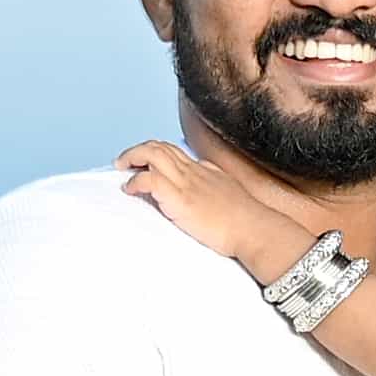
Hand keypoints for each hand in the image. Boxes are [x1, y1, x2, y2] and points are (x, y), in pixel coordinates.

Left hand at [115, 138, 288, 272]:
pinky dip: (134, 181)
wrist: (254, 229)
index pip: (175, 152)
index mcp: (206, 170)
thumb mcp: (230, 195)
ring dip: (131, 157)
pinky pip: (149, 179)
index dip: (156, 154)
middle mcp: (194, 171)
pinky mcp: (180, 198)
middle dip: (138, 150)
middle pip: (161, 146)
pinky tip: (129, 189)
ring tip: (121, 169)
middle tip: (125, 162)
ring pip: (152, 153)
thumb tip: (207, 193)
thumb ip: (216, 189)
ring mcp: (186, 182)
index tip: (145, 164)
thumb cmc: (247, 220)